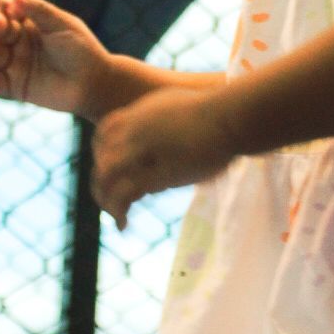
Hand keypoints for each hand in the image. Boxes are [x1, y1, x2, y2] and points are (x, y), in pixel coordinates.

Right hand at [0, 0, 109, 117]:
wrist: (95, 85)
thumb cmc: (82, 50)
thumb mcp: (62, 25)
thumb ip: (39, 10)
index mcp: (29, 22)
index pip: (6, 9)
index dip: (6, 8)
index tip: (15, 10)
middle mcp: (17, 42)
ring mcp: (13, 64)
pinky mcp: (13, 87)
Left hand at [91, 88, 235, 228]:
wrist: (232, 116)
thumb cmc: (224, 113)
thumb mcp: (190, 108)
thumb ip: (177, 120)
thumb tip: (185, 131)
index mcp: (143, 113)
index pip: (105, 133)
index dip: (102, 153)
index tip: (113, 171)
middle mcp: (136, 129)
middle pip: (102, 156)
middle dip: (102, 180)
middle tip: (110, 199)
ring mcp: (143, 150)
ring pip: (106, 175)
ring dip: (105, 199)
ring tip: (115, 216)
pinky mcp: (156, 173)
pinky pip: (124, 193)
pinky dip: (118, 211)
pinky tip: (123, 225)